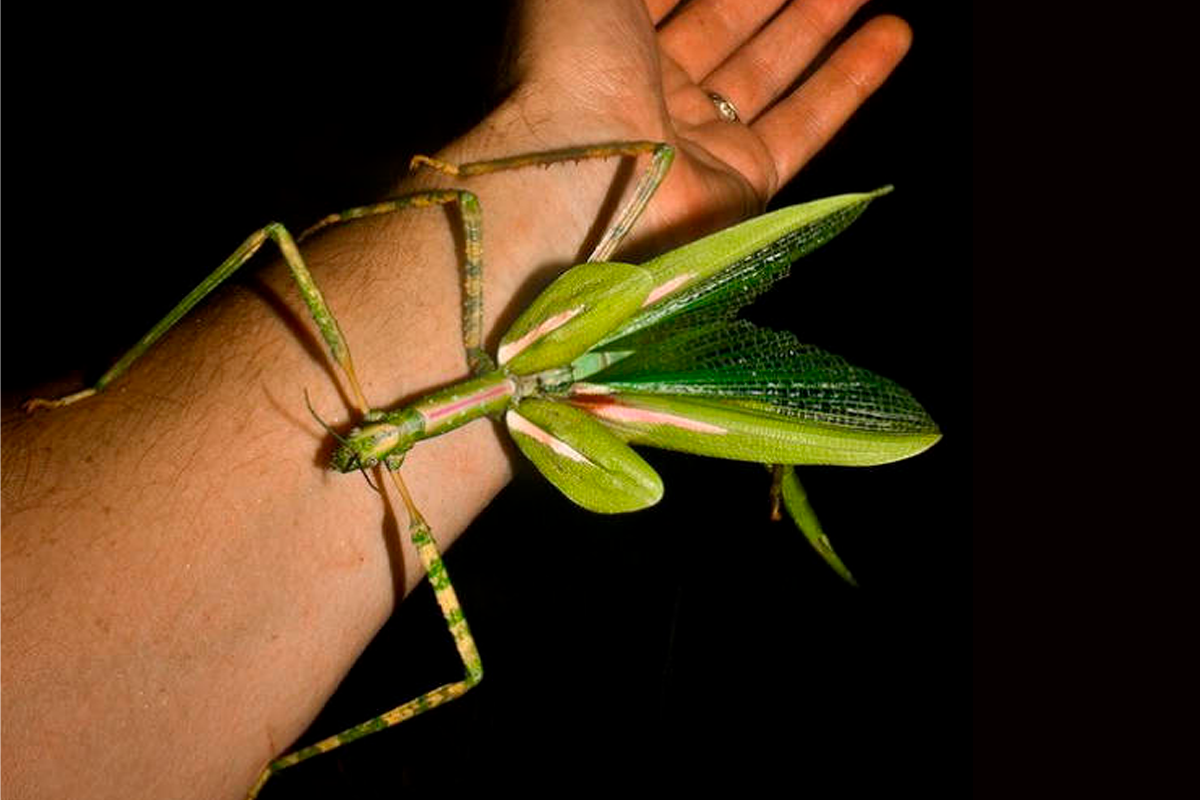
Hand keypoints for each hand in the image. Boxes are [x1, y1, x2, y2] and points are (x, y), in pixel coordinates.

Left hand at [508, 0, 910, 242]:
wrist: (582, 172)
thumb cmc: (570, 59)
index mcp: (600, 46)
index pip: (668, 0)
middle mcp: (645, 96)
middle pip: (724, 27)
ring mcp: (694, 146)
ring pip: (768, 72)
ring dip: (819, 23)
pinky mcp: (740, 187)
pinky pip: (804, 126)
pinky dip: (849, 80)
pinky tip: (894, 32)